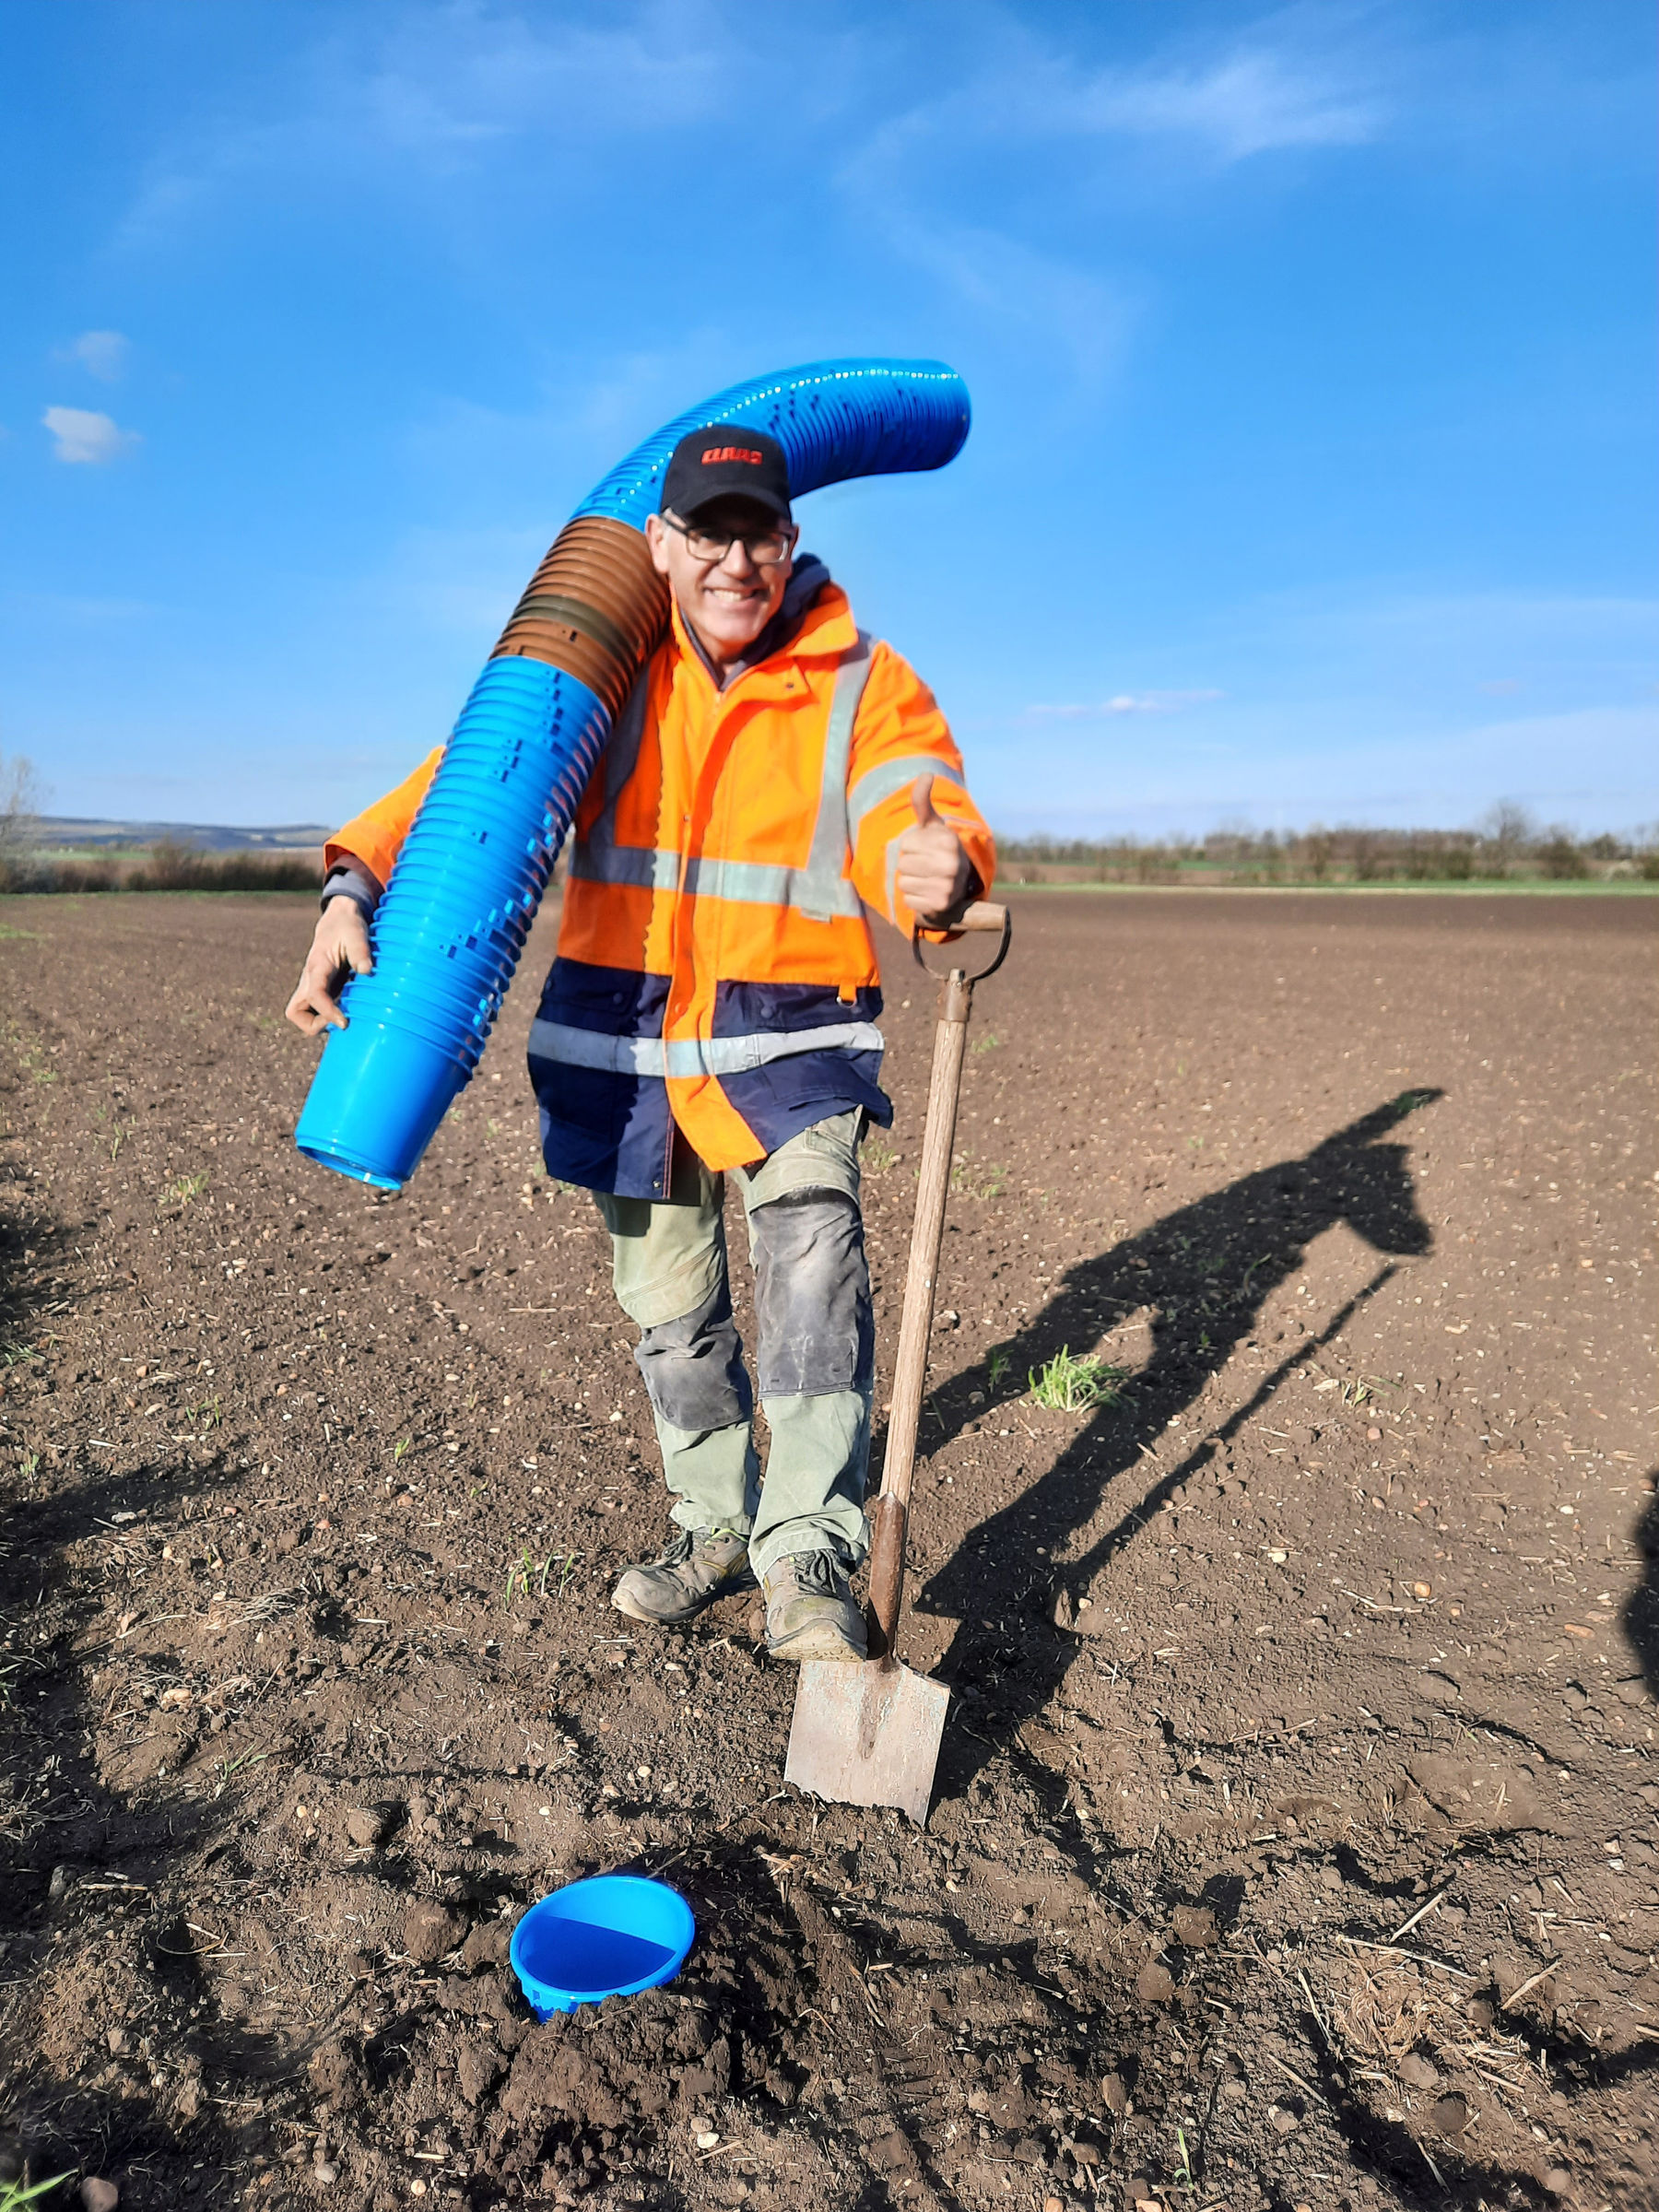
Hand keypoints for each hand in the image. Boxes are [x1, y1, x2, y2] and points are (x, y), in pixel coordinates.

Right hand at [285, 897, 372, 1034]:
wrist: (339, 920)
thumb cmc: (348, 927)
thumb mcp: (356, 933)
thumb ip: (360, 951)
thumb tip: (367, 970)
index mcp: (318, 966)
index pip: (314, 994)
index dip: (326, 1012)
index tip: (344, 1022)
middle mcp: (310, 979)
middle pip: (295, 1011)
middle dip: (314, 1024)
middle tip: (342, 1020)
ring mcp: (313, 986)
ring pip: (302, 1014)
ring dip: (320, 1023)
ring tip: (347, 1017)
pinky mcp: (321, 990)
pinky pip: (315, 1011)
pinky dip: (327, 1017)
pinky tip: (349, 1011)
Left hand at [894, 773, 972, 927]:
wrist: (957, 884)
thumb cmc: (938, 849)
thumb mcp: (931, 825)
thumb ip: (923, 801)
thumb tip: (926, 774)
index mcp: (949, 842)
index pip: (906, 845)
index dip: (912, 847)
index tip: (927, 849)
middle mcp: (952, 865)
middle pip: (903, 864)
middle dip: (910, 864)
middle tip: (926, 865)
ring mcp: (947, 887)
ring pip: (903, 882)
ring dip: (910, 881)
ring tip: (927, 878)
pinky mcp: (939, 906)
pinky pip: (908, 899)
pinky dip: (913, 897)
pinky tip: (927, 892)